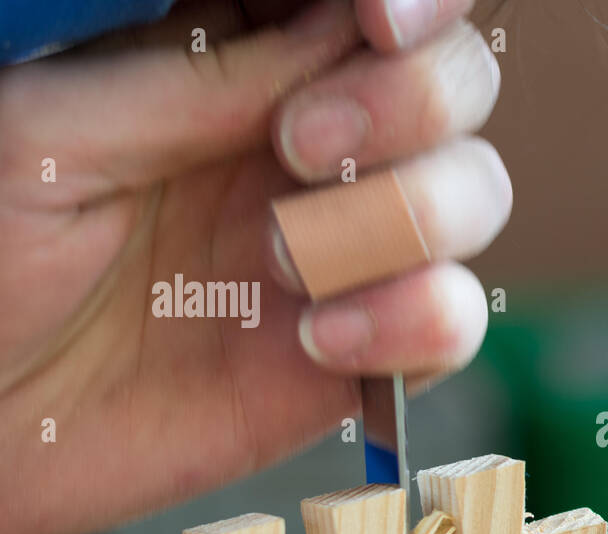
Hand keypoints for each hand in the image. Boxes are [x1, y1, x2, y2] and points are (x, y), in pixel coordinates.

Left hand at [0, 0, 510, 533]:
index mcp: (233, 64)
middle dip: (411, 106)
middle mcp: (309, 149)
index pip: (367, 8)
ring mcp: (346, 250)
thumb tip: (337, 31)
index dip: (415, 3)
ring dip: (409, 218)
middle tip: (303, 147)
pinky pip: (456, 318)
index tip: (381, 21)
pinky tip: (320, 341)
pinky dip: (416, 322)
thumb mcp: (55, 139)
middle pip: (454, 84)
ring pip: (476, 191)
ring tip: (285, 264)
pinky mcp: (366, 348)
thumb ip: (199, 83)